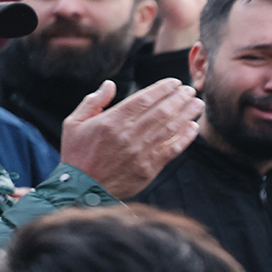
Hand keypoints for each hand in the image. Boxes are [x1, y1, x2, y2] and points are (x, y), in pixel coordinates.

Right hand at [59, 78, 202, 198]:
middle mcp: (128, 135)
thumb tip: (110, 84)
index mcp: (111, 121)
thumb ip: (93, 102)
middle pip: (161, 111)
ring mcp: (140, 152)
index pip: (143, 99)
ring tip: (197, 104)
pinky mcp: (149, 168)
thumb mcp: (74, 123)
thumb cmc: (77, 154)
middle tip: (191, 90)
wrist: (82, 189)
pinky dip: (184, 137)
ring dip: (186, 114)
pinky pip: (171, 149)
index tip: (175, 83)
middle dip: (179, 98)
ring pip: (170, 128)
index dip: (162, 89)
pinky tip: (193, 127)